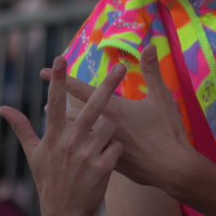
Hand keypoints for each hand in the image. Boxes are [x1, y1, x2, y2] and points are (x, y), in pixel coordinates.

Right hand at [0, 57, 124, 215]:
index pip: (55, 102)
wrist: (65, 214)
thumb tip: (2, 108)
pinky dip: (115, 151)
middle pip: (92, 107)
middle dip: (107, 85)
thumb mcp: (33, 155)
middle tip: (120, 66)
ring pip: (110, 126)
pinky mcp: (102, 167)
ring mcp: (86, 155)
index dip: (58, 80)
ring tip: (98, 149)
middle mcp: (69, 143)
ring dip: (109, 133)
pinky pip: (117, 146)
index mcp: (53, 137)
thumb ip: (21, 128)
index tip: (61, 57)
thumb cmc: (49, 179)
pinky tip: (105, 162)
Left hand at [40, 44, 193, 189]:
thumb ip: (152, 71)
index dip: (63, 80)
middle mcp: (103, 127)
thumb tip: (148, 46)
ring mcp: (104, 146)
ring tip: (58, 124)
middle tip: (45, 103)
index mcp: (113, 109)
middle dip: (59, 108)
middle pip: (73, 115)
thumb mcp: (162, 97)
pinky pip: (90, 151)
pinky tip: (81, 147)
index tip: (44, 72)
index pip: (82, 91)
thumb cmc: (167, 131)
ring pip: (78, 135)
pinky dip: (83, 145)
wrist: (171, 169)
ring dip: (67, 127)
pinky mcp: (109, 162)